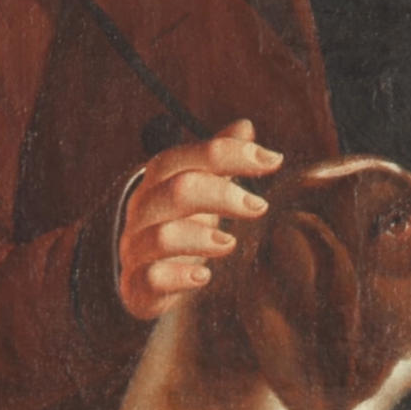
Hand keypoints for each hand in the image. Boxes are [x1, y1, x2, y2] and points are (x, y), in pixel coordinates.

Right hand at [117, 119, 284, 321]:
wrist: (146, 280)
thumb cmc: (179, 228)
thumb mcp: (198, 192)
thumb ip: (217, 162)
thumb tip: (245, 126)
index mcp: (159, 181)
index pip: (190, 156)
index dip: (230, 154)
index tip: (273, 159)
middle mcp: (144, 209)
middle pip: (177, 189)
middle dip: (222, 194)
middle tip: (260, 206)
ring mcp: (137, 247)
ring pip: (163, 236)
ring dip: (201, 238)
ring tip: (230, 244)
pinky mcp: (138, 283)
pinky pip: (153, 278)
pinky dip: (180, 277)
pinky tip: (204, 277)